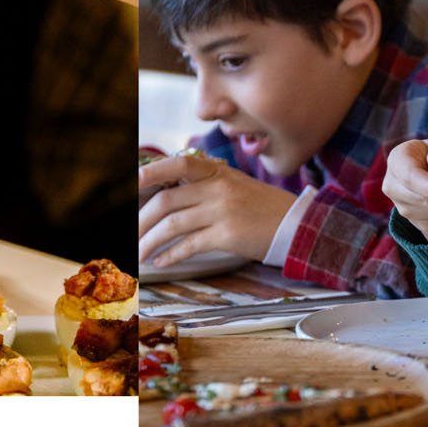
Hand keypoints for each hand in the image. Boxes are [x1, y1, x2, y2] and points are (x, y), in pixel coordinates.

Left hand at [137, 154, 292, 269]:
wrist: (296, 225)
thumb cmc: (262, 207)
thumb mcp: (234, 184)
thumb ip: (205, 185)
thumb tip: (168, 196)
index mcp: (217, 172)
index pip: (178, 165)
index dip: (153, 172)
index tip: (133, 183)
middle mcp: (217, 188)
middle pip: (167, 201)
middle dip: (142, 220)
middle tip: (131, 233)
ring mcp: (222, 212)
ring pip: (173, 225)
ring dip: (150, 241)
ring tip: (139, 253)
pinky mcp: (227, 236)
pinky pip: (189, 245)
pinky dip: (170, 255)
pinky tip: (160, 261)